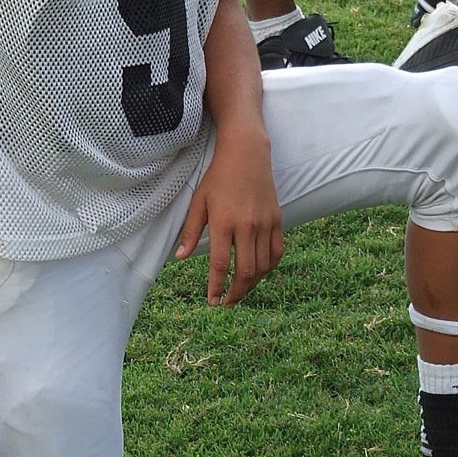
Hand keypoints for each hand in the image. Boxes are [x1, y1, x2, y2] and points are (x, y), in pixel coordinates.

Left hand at [175, 131, 284, 306]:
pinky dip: (270, 268)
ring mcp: (265, 224)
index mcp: (224, 222)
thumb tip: (180, 257)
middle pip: (246, 271)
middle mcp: (247, 226)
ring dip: (253, 284)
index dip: (217, 286)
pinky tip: (260, 273)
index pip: (221, 264)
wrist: (246, 154)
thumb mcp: (199, 201)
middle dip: (236, 292)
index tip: (213, 301)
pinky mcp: (278, 220)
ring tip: (241, 290)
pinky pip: (277, 252)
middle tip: (227, 302)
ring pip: (263, 266)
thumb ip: (191, 231)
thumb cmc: (218, 177)